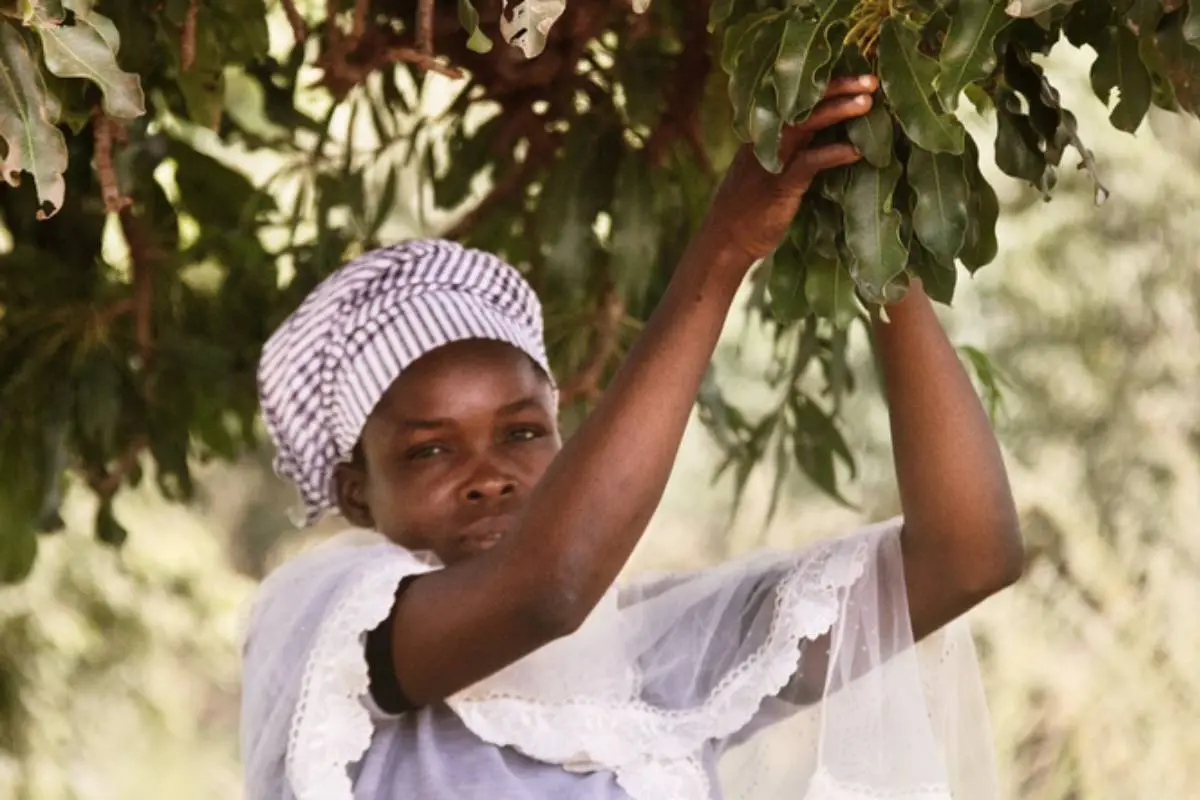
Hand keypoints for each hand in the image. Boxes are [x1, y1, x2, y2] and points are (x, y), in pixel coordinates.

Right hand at [698, 75, 879, 264]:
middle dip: (838, 88)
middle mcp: (768, 139)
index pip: (797, 99)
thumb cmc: (751, 208)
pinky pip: (809, 162)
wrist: (727, 239)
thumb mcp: (771, 170)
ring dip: (838, 111)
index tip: (855, 75)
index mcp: (766, 133)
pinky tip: (856, 151)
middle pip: (804, 103)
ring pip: (806, 124)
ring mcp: (773, 160)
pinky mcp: (780, 184)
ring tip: (866, 104)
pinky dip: (833, 154)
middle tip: (870, 80)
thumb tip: (829, 138)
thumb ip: (794, 151)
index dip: (826, 85)